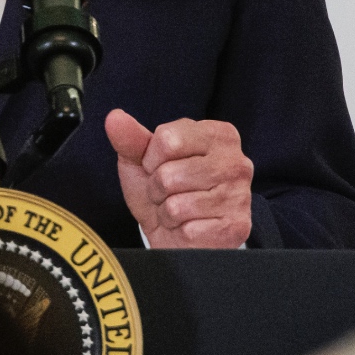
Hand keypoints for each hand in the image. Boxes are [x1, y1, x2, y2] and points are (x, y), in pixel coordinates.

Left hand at [105, 109, 252, 248]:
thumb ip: (131, 138)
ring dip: (167, 212)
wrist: (178, 237)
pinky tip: (191, 228)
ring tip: (179, 211)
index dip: (151, 159)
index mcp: (218, 134)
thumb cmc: (164, 192)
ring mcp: (239, 196)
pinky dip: (180, 232)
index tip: (160, 167)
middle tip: (169, 194)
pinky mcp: (236, 228)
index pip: (168, 139)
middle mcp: (237, 162)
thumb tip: (114, 118)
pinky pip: (189, 229)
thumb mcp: (143, 161)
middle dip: (157, 188)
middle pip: (169, 174)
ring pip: (177, 204)